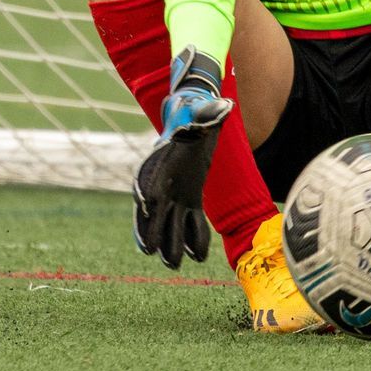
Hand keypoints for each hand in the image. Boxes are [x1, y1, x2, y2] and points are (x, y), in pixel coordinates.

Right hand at [133, 48, 229, 267]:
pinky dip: (192, 240)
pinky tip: (198, 256)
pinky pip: (189, 224)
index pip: (148, 183)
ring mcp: (175, 195)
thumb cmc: (196, 116)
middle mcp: (163, 182)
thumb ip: (209, 114)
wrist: (195, 123)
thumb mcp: (201, 114)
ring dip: (168, 243)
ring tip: (171, 263)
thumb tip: (224, 107)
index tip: (148, 208)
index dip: (146, 197)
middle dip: (151, 231)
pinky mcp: (189, 201)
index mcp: (160, 162)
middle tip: (152, 250)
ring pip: (167, 224)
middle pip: (152, 212)